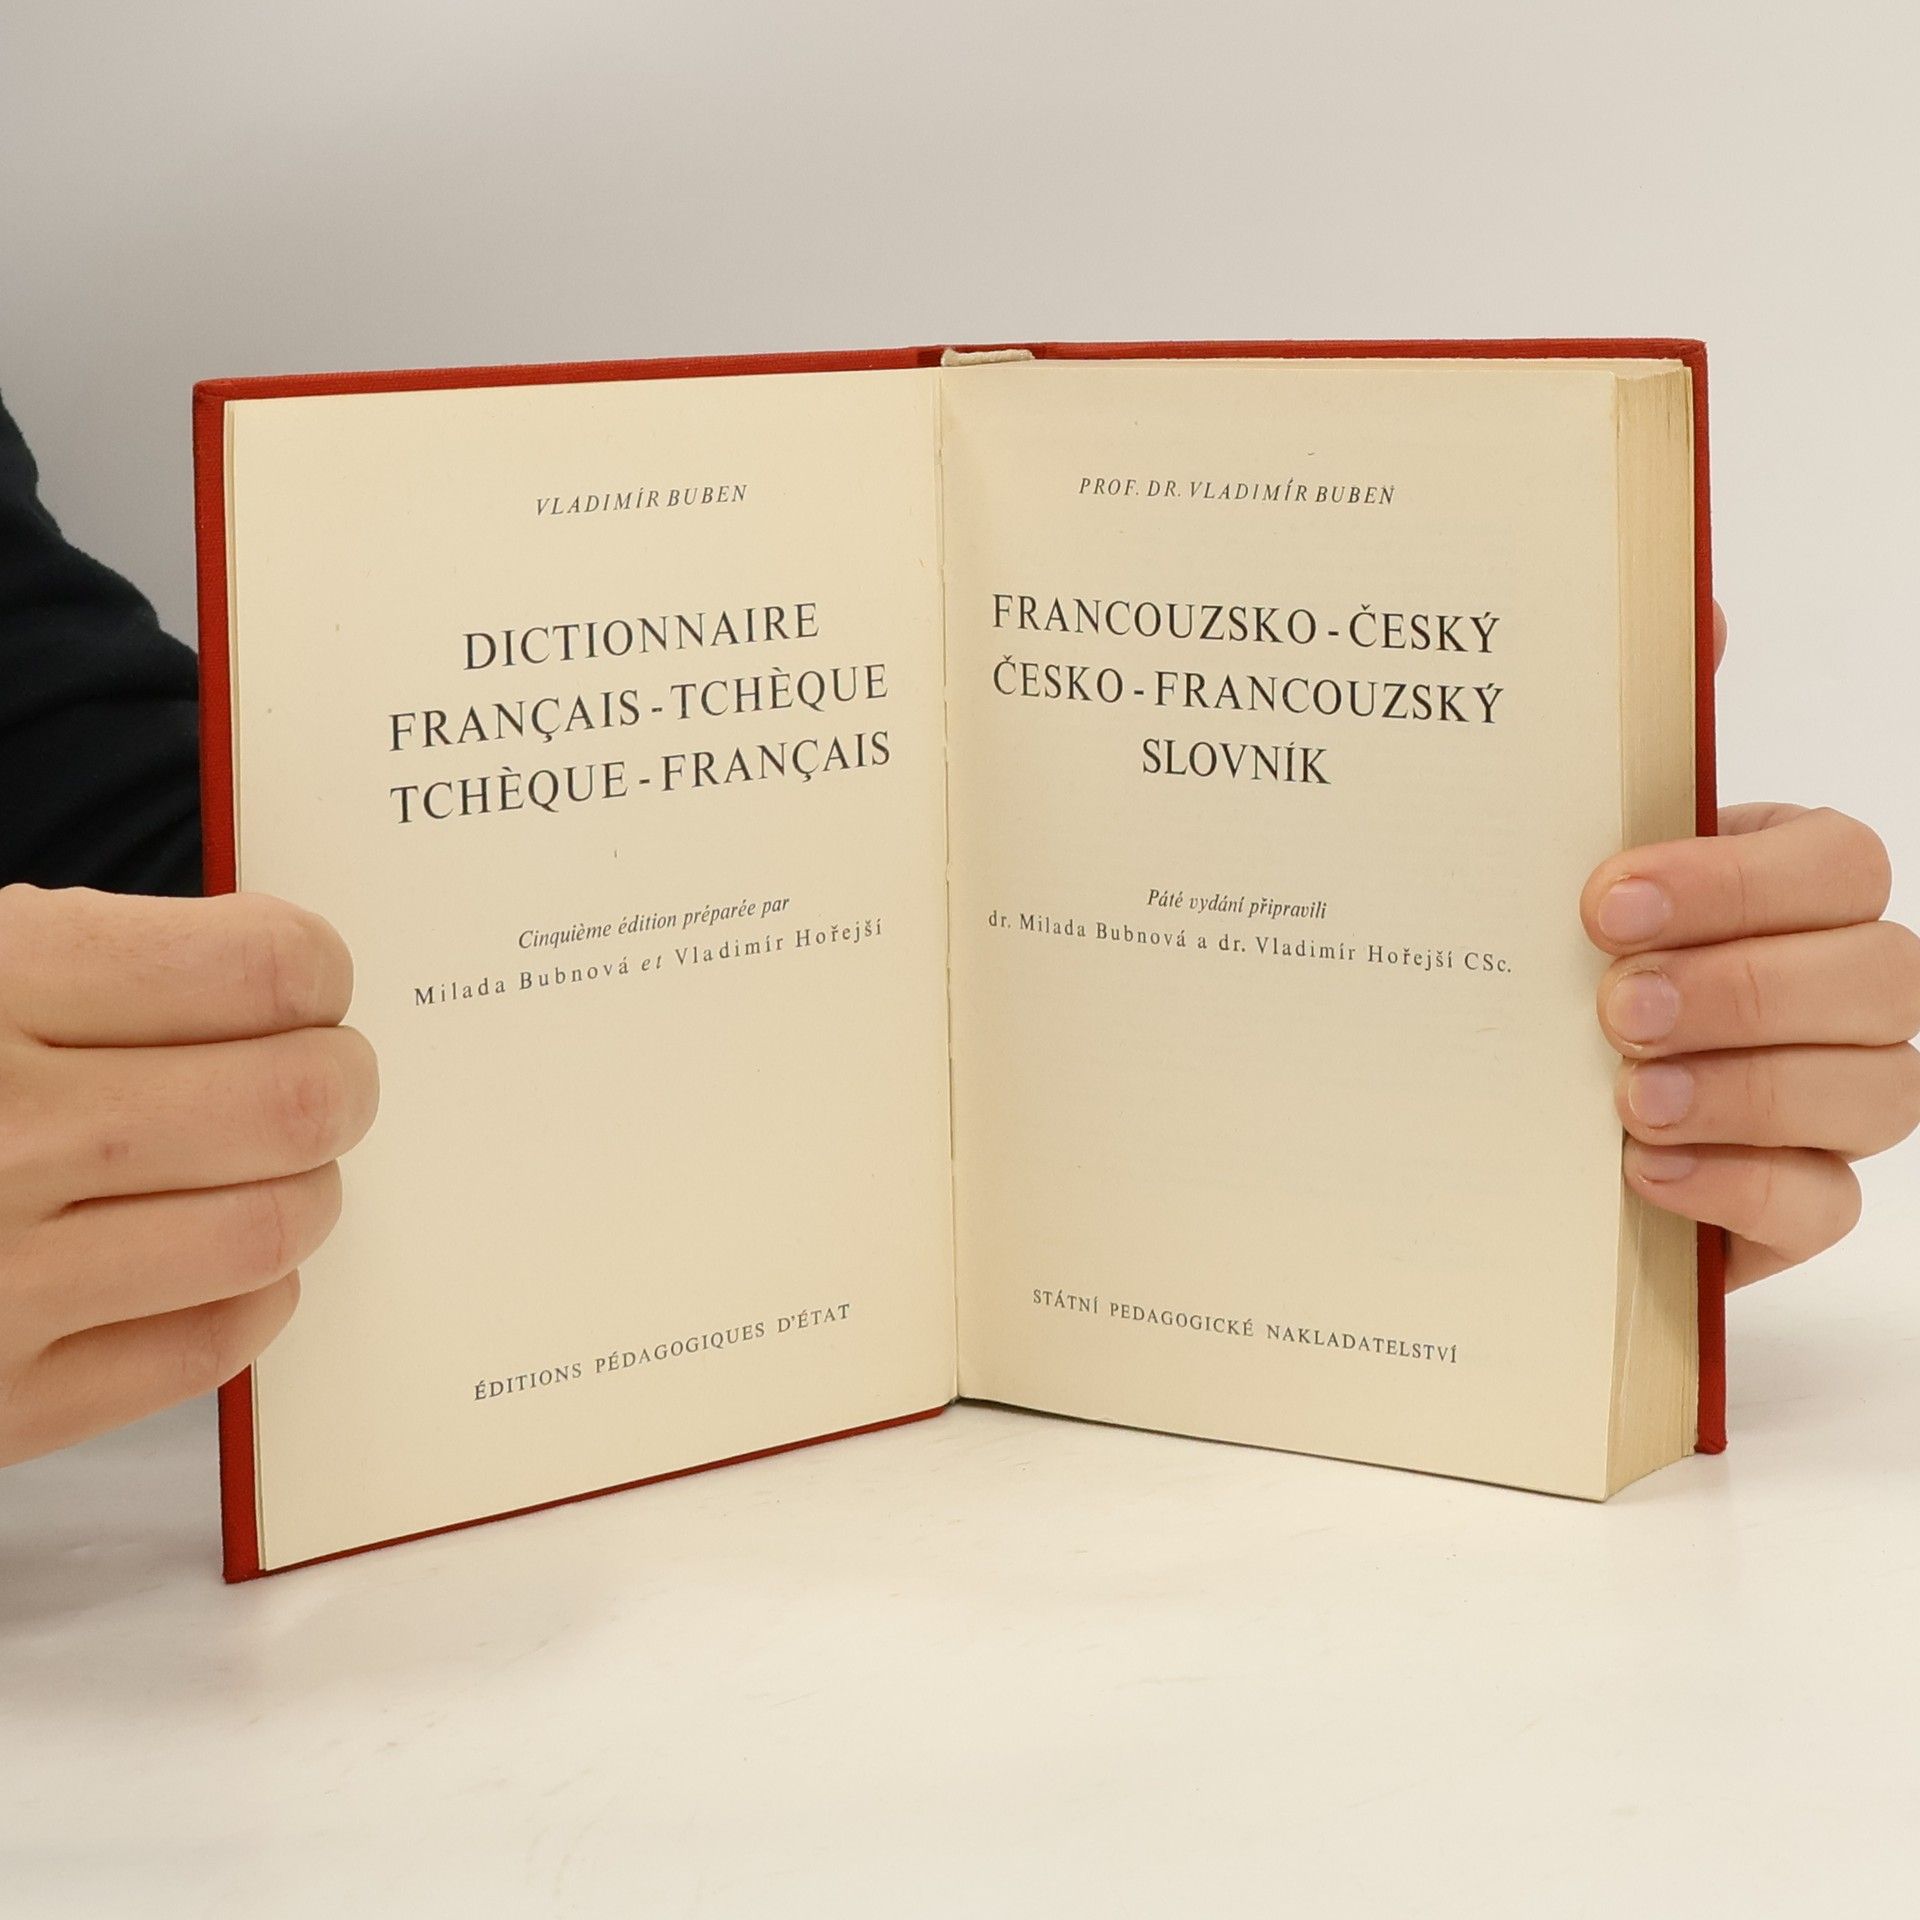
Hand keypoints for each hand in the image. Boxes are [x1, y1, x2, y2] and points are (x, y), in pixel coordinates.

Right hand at [0, 886, 377, 1464]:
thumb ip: (94, 959)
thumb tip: (283, 976)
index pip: (267, 967)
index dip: (315, 970)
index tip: (306, 981)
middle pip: (299, 1102)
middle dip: (338, 1080)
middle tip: (319, 1074)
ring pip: (275, 1228)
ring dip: (301, 1189)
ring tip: (263, 1164)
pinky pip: (208, 1346)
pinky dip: (246, 1293)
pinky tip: (206, 1253)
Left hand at [1581, 611, 1919, 1285]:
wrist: (1524, 1094)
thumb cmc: (1573, 955)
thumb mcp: (1582, 845)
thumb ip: (1641, 733)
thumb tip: (1694, 602)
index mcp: (1800, 886)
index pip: (1839, 865)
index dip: (1736, 883)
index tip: (1604, 902)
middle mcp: (1847, 987)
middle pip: (1876, 978)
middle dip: (1744, 989)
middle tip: (1616, 1005)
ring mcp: (1839, 1099)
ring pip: (1872, 1093)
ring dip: (1743, 1091)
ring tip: (1624, 1094)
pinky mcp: (1800, 1200)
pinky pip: (1823, 1202)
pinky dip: (1738, 1185)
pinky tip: (1643, 1168)